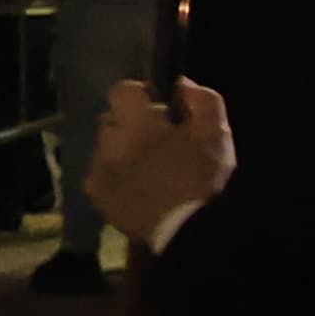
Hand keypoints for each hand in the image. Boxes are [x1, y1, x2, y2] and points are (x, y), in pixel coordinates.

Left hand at [86, 79, 234, 245]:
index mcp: (137, 123)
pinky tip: (134, 186)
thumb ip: (202, 100)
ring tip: (145, 167)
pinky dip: (114, 176)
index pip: (123, 90)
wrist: (188, 232)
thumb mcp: (217, 133)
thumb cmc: (203, 178)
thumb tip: (182, 83)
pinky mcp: (97, 196)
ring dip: (121, 150)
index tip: (159, 108)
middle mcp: (109, 143)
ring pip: (105, 148)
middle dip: (129, 124)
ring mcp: (99, 171)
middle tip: (155, 140)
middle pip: (111, 120)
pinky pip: (99, 176)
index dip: (141, 94)